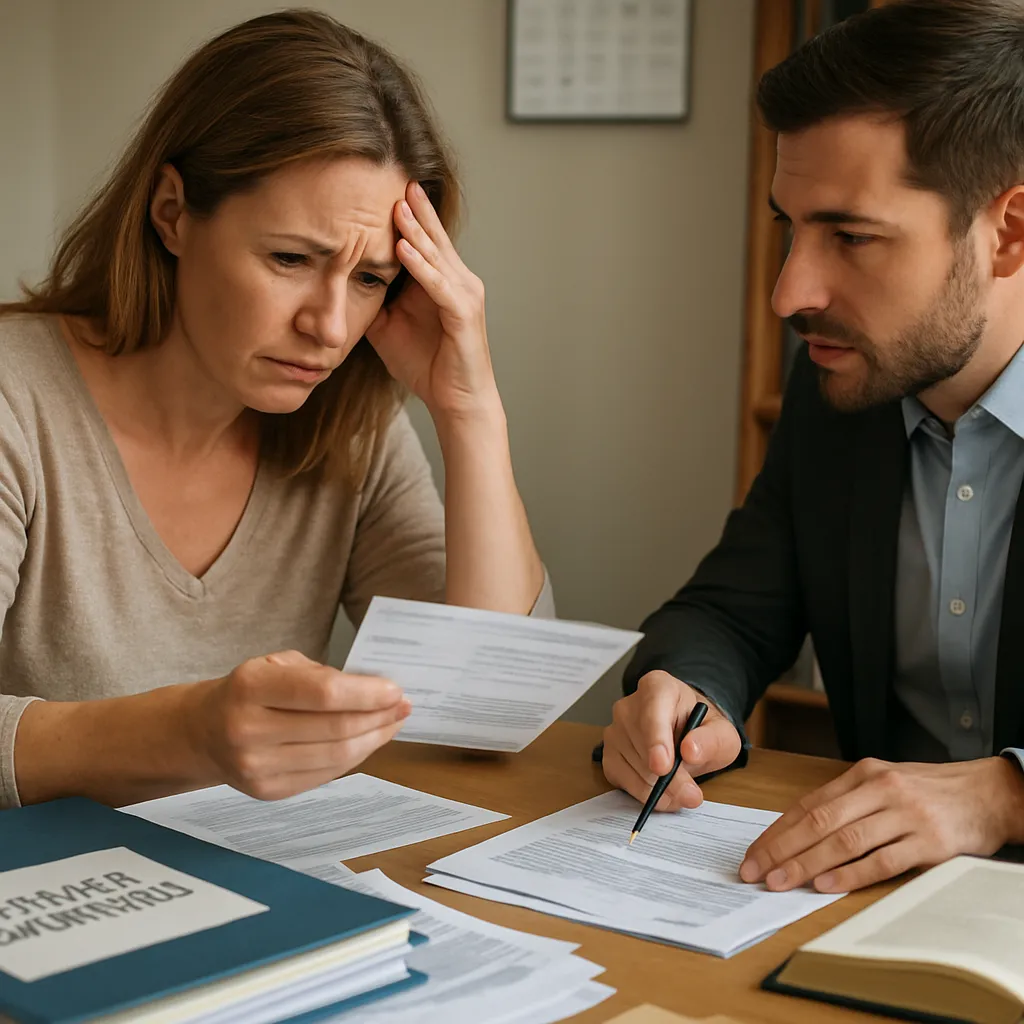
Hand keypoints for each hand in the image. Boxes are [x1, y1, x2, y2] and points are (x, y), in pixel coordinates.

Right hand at [187, 650, 410, 800]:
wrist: (203, 732)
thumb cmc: (249, 691)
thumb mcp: (276, 664)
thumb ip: (321, 675)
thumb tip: (375, 692)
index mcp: (250, 687)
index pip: (323, 694)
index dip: (366, 694)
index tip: (395, 689)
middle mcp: (248, 730)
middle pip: (334, 730)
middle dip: (378, 717)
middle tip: (403, 705)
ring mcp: (256, 767)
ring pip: (336, 758)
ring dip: (374, 739)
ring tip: (393, 722)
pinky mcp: (267, 792)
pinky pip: (326, 775)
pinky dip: (355, 757)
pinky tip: (368, 740)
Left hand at [366, 181, 497, 422]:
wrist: (457, 402)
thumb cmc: (429, 367)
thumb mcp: (389, 329)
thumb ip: (374, 302)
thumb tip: (342, 285)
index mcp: (442, 283)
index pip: (424, 241)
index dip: (408, 216)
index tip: (383, 189)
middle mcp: (459, 282)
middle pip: (435, 238)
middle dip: (416, 210)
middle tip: (397, 178)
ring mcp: (464, 296)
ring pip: (437, 256)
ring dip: (416, 231)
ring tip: (397, 206)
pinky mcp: (463, 314)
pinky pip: (439, 285)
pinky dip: (422, 267)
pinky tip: (403, 250)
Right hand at [602, 671, 742, 810]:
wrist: (686, 736)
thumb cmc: (700, 730)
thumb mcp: (721, 733)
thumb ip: (712, 740)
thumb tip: (691, 751)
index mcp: (658, 687)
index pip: (652, 711)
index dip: (656, 740)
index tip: (664, 767)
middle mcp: (629, 706)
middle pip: (643, 747)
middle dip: (669, 778)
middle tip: (692, 795)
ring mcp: (615, 731)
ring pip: (634, 768)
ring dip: (660, 789)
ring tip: (682, 788)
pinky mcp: (608, 755)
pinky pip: (623, 782)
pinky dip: (645, 794)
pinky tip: (663, 790)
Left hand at [740, 756, 1023, 892]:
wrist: (988, 793)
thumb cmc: (929, 791)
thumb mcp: (884, 784)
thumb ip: (848, 802)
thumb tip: (799, 831)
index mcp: (862, 775)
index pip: (808, 805)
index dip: (777, 831)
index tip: (753, 854)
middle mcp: (879, 790)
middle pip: (819, 822)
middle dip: (781, 849)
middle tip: (755, 872)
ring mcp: (904, 815)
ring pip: (844, 841)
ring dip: (807, 864)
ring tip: (781, 882)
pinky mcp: (929, 841)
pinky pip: (883, 861)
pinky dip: (852, 875)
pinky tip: (827, 886)